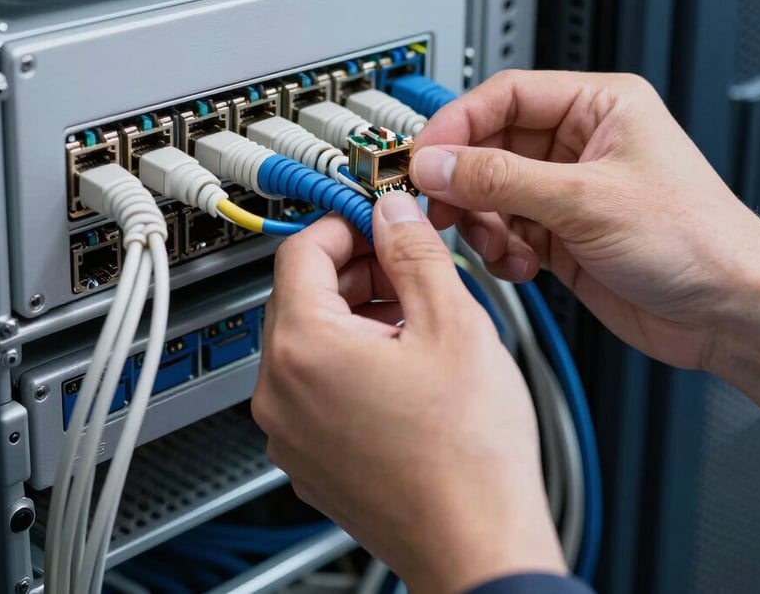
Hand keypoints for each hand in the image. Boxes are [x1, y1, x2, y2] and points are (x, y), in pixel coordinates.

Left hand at [251, 193, 565, 593]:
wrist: (479, 547)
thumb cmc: (469, 455)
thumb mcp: (453, 322)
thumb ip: (414, 251)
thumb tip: (393, 212)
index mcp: (305, 349)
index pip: (300, 250)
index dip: (344, 222)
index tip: (377, 219)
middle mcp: (280, 392)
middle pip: (301, 294)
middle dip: (355, 268)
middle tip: (408, 268)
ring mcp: (290, 431)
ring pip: (310, 340)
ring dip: (356, 313)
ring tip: (417, 320)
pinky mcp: (309, 457)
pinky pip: (316, 385)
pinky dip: (351, 360)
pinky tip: (405, 366)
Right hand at [409, 70, 759, 406]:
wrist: (726, 312)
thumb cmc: (695, 240)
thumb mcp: (586, 200)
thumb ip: (501, 178)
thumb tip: (438, 162)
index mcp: (596, 107)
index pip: (505, 96)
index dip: (459, 123)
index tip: (425, 155)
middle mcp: (577, 144)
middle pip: (490, 145)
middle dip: (464, 179)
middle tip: (439, 204)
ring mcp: (565, 191)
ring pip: (490, 192)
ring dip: (482, 220)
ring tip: (496, 242)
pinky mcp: (559, 233)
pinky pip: (504, 230)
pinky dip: (500, 248)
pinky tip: (522, 263)